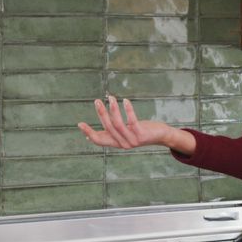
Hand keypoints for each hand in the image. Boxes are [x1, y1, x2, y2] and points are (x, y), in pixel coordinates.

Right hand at [77, 95, 192, 153]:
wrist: (161, 136)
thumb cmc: (140, 132)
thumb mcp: (123, 135)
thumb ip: (109, 135)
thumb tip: (89, 138)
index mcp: (117, 144)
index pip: (99, 141)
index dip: (89, 133)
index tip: (80, 123)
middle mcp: (123, 144)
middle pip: (108, 128)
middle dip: (101, 114)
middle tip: (96, 101)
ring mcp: (132, 140)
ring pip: (118, 124)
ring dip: (112, 109)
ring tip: (110, 97)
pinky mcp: (141, 134)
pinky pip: (132, 120)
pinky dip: (127, 109)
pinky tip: (124, 100)